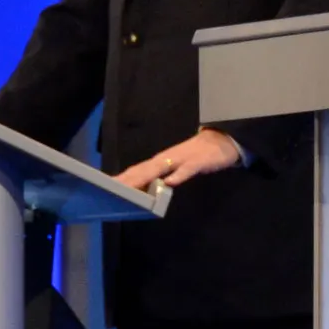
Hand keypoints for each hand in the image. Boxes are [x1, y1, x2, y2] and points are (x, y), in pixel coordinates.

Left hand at [116, 127, 243, 190]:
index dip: (123, 178)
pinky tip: (169, 183)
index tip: (107, 186)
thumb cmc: (197, 155)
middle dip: (126, 179)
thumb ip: (163, 176)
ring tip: (129, 186)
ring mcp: (181, 159)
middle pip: (143, 169)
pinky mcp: (197, 162)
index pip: (138, 170)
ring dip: (143, 177)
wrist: (222, 140)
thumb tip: (146, 189)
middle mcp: (167, 158)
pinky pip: (186, 170)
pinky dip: (177, 176)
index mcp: (161, 161)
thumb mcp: (177, 167)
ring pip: (159, 168)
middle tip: (110, 188)